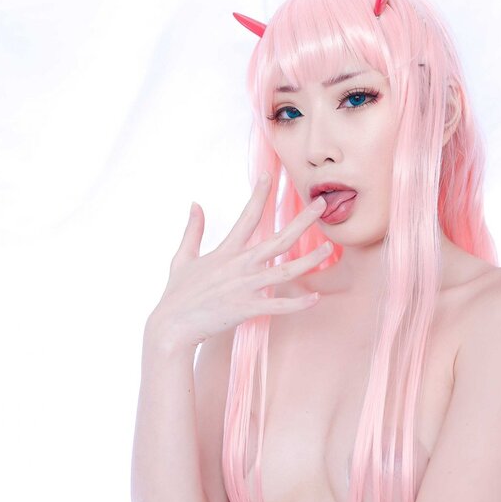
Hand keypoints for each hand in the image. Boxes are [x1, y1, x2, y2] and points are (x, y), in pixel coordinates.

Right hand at [149, 174, 333, 349]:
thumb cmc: (177, 294)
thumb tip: (195, 204)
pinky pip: (278, 304)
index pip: (247, 216)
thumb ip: (193, 230)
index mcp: (226, 251)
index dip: (259, 194)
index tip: (270, 176)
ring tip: (329, 247)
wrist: (171, 326)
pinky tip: (315, 297)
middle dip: (302, 221)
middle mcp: (240, 265)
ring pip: (285, 270)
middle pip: (279, 239)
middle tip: (322, 205)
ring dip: (310, 259)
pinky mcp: (247, 308)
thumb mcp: (182, 257)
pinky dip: (297, 303)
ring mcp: (245, 286)